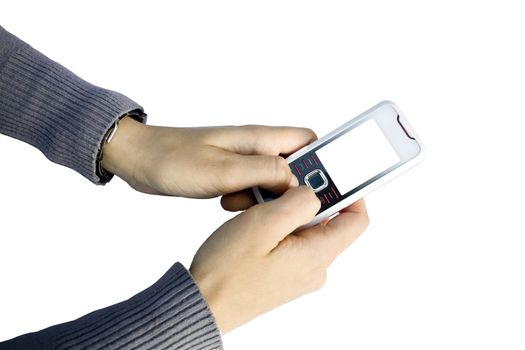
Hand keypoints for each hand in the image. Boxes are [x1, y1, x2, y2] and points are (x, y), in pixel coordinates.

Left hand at [101, 117, 315, 203]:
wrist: (138, 159)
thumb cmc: (173, 159)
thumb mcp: (222, 170)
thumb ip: (263, 173)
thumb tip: (296, 181)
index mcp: (259, 138)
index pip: (307, 141)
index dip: (322, 162)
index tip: (324, 188)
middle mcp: (255, 147)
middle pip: (294, 165)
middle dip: (294, 188)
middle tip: (283, 207)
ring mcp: (242, 161)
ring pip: (273, 180)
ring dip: (267, 197)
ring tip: (245, 204)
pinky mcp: (229, 174)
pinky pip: (252, 189)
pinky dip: (248, 201)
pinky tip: (229, 205)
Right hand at [190, 186, 368, 333]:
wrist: (203, 304)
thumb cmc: (226, 271)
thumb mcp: (263, 224)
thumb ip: (297, 202)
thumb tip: (313, 193)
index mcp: (317, 255)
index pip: (356, 220)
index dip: (351, 193)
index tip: (332, 175)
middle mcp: (314, 268)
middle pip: (328, 221)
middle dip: (305, 199)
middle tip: (278, 189)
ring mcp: (300, 273)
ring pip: (306, 230)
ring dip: (286, 212)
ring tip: (258, 209)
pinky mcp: (285, 275)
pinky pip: (292, 242)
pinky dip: (278, 227)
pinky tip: (255, 225)